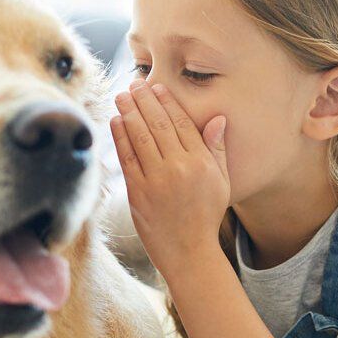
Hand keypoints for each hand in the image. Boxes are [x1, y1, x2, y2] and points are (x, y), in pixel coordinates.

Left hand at [110, 79, 229, 279]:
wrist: (189, 253)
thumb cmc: (206, 215)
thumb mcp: (221, 181)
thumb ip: (216, 148)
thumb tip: (217, 118)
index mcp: (201, 163)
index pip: (182, 123)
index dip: (167, 103)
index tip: (157, 87)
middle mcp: (179, 168)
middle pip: (158, 125)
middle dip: (144, 100)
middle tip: (134, 83)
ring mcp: (156, 181)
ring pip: (140, 137)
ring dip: (129, 113)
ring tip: (121, 96)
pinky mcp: (138, 193)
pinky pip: (127, 159)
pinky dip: (120, 138)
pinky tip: (115, 122)